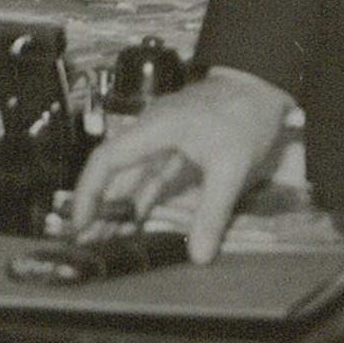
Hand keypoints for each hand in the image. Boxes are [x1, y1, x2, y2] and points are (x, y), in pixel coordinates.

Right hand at [66, 68, 296, 262]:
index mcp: (155, 129)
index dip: (88, 192)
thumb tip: (199, 257)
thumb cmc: (246, 117)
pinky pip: (153, 176)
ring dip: (120, 207)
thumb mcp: (231, 167)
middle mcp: (151, 132)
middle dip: (99, 208)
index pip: (107, 159)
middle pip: (115, 172)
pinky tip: (136, 221)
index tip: (79, 223)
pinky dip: (143, 199)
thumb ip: (212, 212)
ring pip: (133, 177)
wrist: (264, 86)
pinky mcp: (178, 147)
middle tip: (86, 245)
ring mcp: (163, 139)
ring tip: (105, 240)